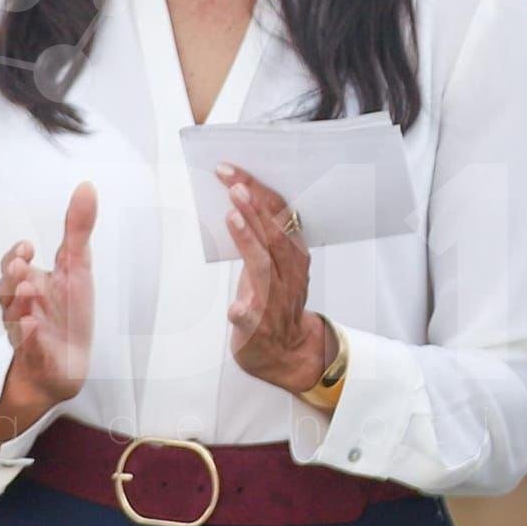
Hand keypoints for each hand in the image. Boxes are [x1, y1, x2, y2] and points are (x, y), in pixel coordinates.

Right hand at [0, 180, 97, 403]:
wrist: (67, 363)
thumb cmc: (69, 312)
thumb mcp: (77, 266)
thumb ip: (77, 228)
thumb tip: (87, 185)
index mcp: (29, 282)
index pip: (12, 264)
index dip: (15, 255)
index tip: (27, 246)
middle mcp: (21, 306)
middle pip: (6, 289)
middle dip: (12, 277)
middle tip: (22, 267)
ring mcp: (26, 333)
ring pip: (14, 318)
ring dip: (19, 304)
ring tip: (29, 290)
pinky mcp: (36, 357)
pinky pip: (28, 348)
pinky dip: (29, 337)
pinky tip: (33, 327)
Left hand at [217, 163, 330, 394]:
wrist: (287, 353)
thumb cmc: (274, 300)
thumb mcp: (275, 262)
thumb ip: (262, 233)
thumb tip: (239, 194)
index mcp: (294, 255)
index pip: (279, 214)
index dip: (257, 191)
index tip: (232, 172)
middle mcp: (288, 274)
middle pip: (273, 236)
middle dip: (254, 208)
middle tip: (234, 185)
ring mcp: (274, 301)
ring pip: (264, 267)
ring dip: (249, 241)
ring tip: (232, 216)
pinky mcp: (258, 327)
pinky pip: (251, 318)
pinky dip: (243, 310)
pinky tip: (234, 307)